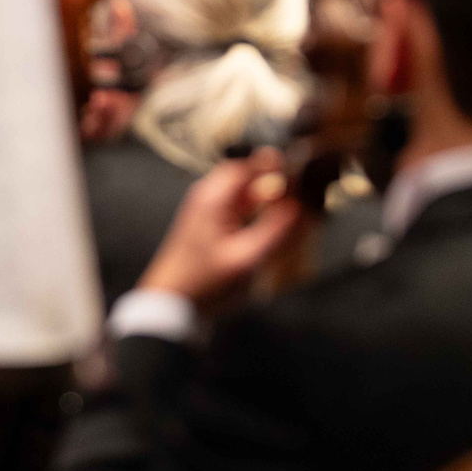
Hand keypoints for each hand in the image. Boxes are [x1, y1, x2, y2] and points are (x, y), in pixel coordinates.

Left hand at [140, 151, 303, 315]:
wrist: (171, 305)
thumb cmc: (205, 284)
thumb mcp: (246, 260)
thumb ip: (276, 231)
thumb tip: (300, 207)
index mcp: (213, 198)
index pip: (248, 165)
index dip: (275, 165)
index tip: (300, 172)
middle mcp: (206, 196)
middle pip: (245, 175)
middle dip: (272, 180)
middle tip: (299, 191)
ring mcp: (204, 210)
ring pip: (240, 191)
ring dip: (264, 196)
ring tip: (290, 208)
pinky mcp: (205, 225)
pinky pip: (234, 206)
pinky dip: (254, 209)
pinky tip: (269, 226)